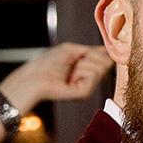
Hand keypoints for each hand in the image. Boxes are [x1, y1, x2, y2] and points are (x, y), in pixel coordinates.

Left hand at [0, 44, 114, 142]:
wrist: (36, 76)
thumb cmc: (48, 63)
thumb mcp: (71, 50)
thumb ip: (90, 50)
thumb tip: (106, 50)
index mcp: (85, 67)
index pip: (104, 57)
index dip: (98, 52)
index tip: (85, 52)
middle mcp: (89, 77)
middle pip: (105, 61)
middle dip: (90, 56)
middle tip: (74, 62)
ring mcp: (88, 86)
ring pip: (101, 67)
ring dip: (84, 64)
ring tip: (70, 70)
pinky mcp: (85, 92)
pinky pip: (95, 75)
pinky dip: (83, 71)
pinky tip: (71, 76)